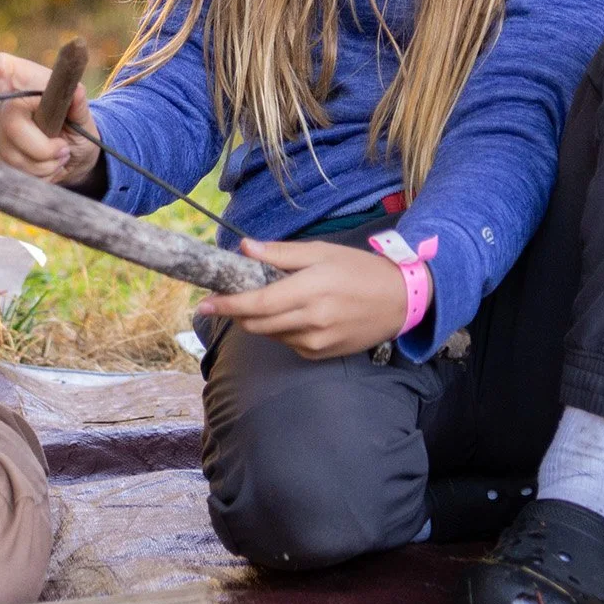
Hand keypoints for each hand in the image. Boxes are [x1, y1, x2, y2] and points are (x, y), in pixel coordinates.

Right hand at [0, 51, 99, 187]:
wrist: (71, 154)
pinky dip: (32, 176)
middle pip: (12, 125)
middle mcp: (3, 101)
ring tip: (56, 159)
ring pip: (11, 155)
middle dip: (44, 149)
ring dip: (42, 166)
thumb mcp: (84, 118)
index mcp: (27, 81)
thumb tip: (77, 91)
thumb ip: (78, 105)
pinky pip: (8, 170)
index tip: (5, 84)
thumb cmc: (76, 128)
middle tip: (63, 149)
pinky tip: (42, 167)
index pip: (0, 65)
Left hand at [197, 237, 413, 359]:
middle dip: (238, 312)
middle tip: (231, 296)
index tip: (203, 303)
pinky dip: (281, 329)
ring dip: (260, 319)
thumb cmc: (359, 270)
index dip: (227, 304)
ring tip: (273, 298)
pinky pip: (288, 343)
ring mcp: (317, 342)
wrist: (399, 300)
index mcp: (310, 289)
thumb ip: (280, 253)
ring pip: (270, 334)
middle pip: (257, 324)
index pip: (257, 303)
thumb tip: (244, 248)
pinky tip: (296, 313)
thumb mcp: (321, 252)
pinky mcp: (321, 355)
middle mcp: (312, 320)